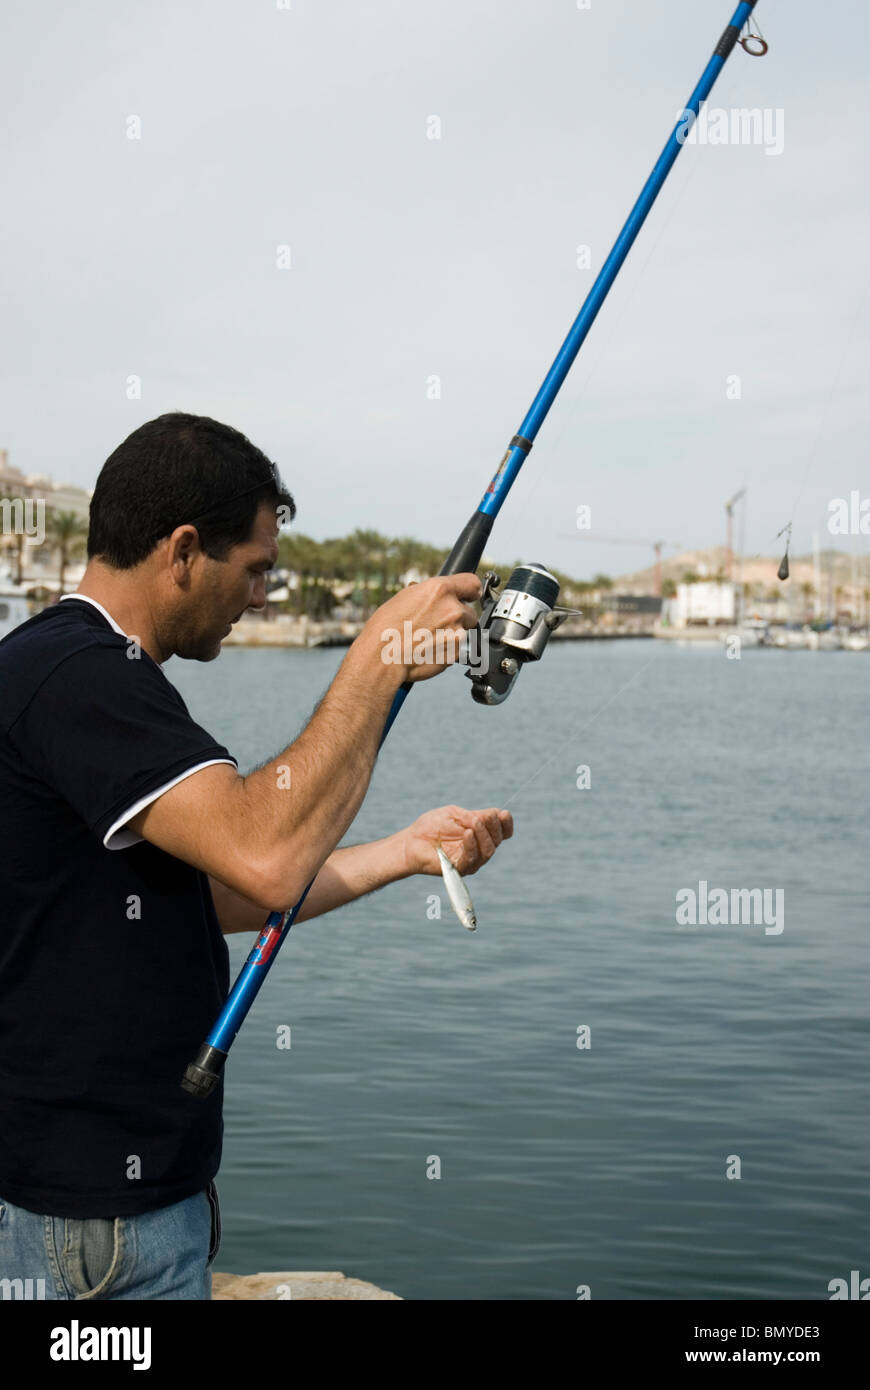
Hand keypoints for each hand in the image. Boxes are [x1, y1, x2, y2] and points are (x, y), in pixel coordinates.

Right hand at [360, 574, 481, 682]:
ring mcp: (457, 633)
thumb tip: (438, 595)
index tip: (469, 596)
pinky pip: (456, 650)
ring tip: (427, 640)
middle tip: (437, 625)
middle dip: (458, 618)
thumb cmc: (387, 627)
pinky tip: (427, 650)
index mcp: (441, 590)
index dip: (470, 592)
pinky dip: (446, 651)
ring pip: (463, 633)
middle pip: (470, 613)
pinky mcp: (455, 653)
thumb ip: (431, 594)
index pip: (473, 584)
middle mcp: (453, 609)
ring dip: (451, 636)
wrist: (382, 656)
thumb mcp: (407, 597)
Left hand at [401, 804, 512, 875]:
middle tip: (484, 817)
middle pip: (498, 840)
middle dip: (494, 826)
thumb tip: (496, 814)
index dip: (506, 824)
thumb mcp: (454, 814)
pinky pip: (472, 858)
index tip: (503, 814)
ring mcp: (471, 861)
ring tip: (474, 823)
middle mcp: (479, 849)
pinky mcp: (460, 868)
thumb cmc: (431, 827)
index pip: (502, 832)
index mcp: (481, 834)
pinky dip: (472, 844)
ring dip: (484, 834)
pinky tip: (468, 833)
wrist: (411, 842)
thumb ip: (473, 815)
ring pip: (488, 851)